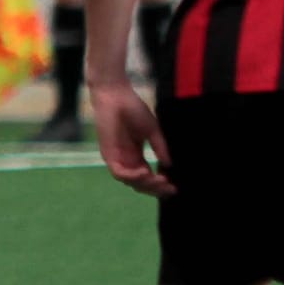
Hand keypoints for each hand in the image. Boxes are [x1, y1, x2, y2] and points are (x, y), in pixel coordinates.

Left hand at [89, 79, 175, 196]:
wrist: (116, 95)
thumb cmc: (132, 109)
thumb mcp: (152, 130)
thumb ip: (160, 147)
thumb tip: (170, 165)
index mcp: (135, 156)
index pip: (148, 177)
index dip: (161, 184)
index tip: (175, 187)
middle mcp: (126, 160)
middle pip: (140, 184)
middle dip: (156, 189)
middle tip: (171, 188)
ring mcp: (116, 159)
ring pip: (131, 182)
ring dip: (147, 184)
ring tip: (161, 180)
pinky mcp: (108, 155)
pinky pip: (119, 173)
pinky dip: (133, 176)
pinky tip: (146, 172)